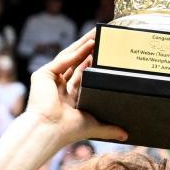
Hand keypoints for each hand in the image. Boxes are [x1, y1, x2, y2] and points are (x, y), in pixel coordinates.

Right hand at [24, 31, 126, 146]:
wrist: (50, 130)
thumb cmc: (67, 130)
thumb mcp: (94, 125)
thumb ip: (109, 129)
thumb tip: (126, 135)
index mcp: (68, 96)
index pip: (82, 74)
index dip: (93, 63)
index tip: (105, 53)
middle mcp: (58, 85)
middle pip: (76, 62)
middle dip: (89, 49)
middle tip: (102, 36)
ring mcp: (50, 79)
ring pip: (69, 57)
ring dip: (83, 45)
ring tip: (97, 33)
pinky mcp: (43, 74)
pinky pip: (63, 60)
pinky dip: (76, 53)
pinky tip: (89, 44)